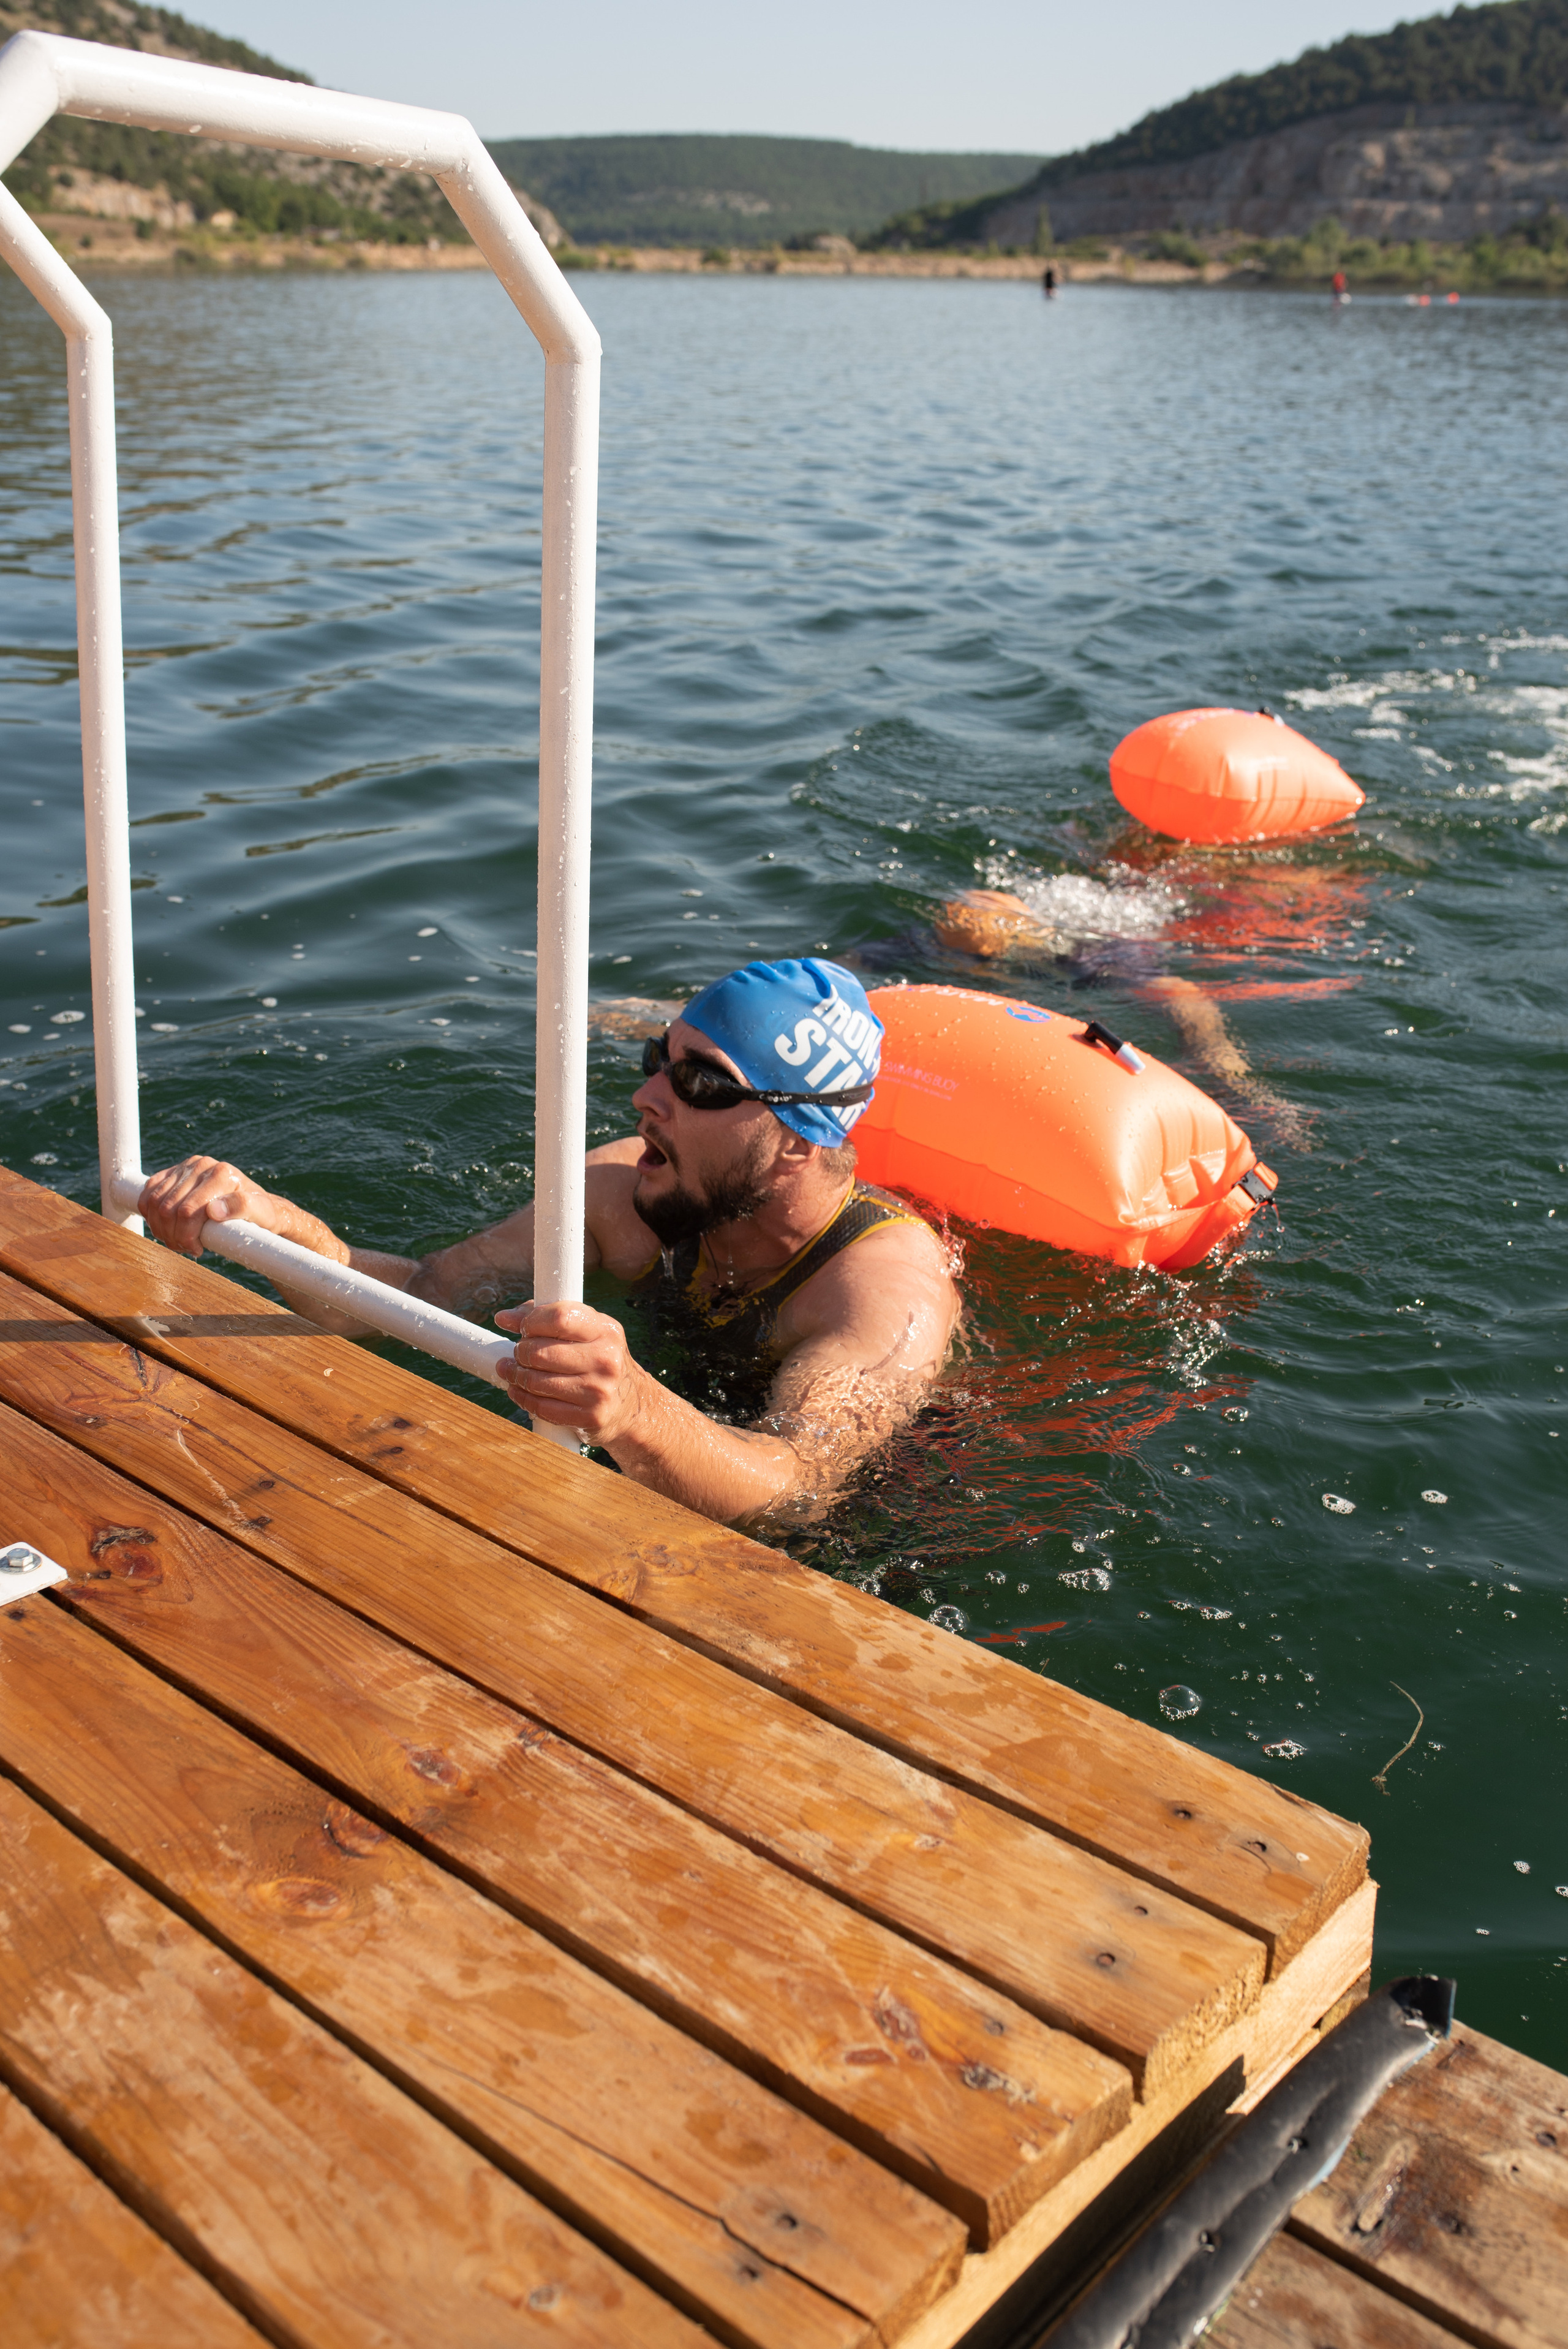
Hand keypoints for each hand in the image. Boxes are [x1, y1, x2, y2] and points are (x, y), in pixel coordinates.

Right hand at [139, 1156, 276, 1258]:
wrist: (256, 1205)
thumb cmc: (262, 1214)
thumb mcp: (262, 1214)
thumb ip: (243, 1208)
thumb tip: (214, 1210)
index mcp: (221, 1174)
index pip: (188, 1211)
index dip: (185, 1237)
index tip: (196, 1251)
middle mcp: (202, 1165)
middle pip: (168, 1209)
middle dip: (172, 1236)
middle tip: (184, 1249)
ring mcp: (186, 1167)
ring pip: (155, 1202)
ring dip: (160, 1228)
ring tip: (176, 1241)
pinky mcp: (173, 1172)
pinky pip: (148, 1192)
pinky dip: (149, 1213)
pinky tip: (163, 1227)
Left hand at [494, 1299, 649, 1442]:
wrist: (630, 1405)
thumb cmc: (599, 1361)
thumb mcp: (586, 1332)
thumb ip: (547, 1317)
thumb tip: (504, 1318)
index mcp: (606, 1330)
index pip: (560, 1317)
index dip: (531, 1321)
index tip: (522, 1327)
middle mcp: (606, 1359)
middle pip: (540, 1352)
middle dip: (520, 1352)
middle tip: (518, 1353)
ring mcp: (598, 1390)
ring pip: (535, 1381)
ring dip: (515, 1376)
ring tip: (512, 1371)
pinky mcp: (589, 1417)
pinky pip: (540, 1407)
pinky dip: (522, 1398)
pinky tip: (519, 1391)